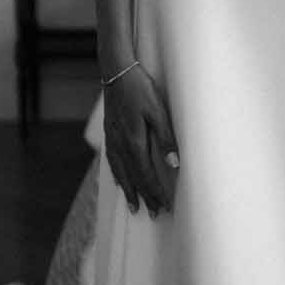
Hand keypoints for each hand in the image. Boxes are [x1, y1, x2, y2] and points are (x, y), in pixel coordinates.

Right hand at [102, 66, 179, 216]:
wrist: (116, 71)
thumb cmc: (140, 88)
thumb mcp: (158, 110)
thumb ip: (166, 138)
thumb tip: (174, 164)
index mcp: (134, 141)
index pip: (146, 174)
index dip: (155, 192)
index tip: (164, 206)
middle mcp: (121, 144)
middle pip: (133, 177)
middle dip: (144, 196)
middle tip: (153, 213)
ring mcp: (112, 138)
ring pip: (120, 172)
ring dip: (129, 190)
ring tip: (134, 206)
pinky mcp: (109, 131)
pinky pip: (112, 161)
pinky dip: (117, 174)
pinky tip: (119, 180)